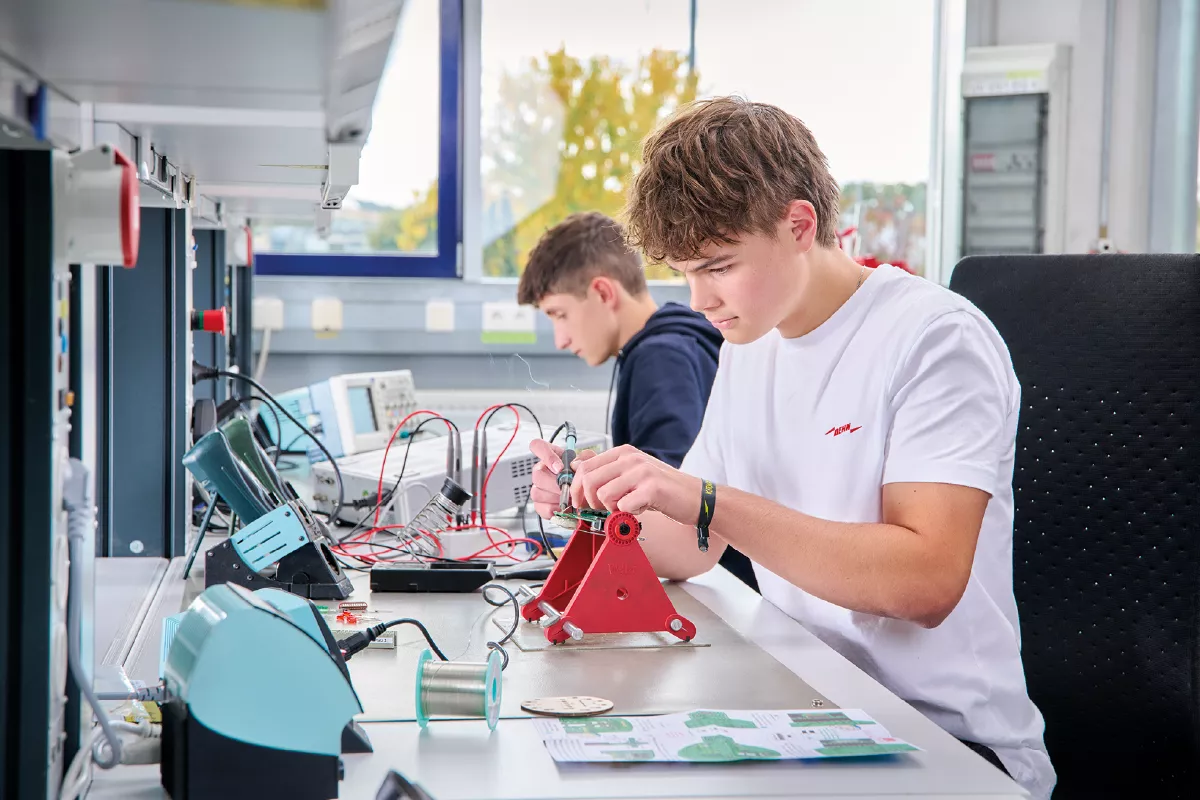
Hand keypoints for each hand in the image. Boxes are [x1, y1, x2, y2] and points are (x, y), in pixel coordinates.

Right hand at [528, 438, 596, 519]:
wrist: (590, 497)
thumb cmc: (587, 477)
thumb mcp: (591, 463)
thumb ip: (585, 458)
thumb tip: (574, 465)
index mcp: (552, 456)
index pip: (538, 446)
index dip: (546, 456)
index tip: (560, 468)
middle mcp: (542, 471)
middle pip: (537, 474)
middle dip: (555, 484)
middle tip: (569, 490)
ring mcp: (539, 488)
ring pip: (537, 492)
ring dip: (556, 498)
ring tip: (570, 499)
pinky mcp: (540, 505)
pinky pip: (540, 508)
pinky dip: (554, 510)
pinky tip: (565, 508)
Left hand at [569, 444, 701, 522]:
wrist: (695, 497)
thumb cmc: (661, 489)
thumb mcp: (632, 474)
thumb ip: (607, 471)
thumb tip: (574, 468)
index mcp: (623, 452)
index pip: (584, 466)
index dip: (575, 488)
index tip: (579, 504)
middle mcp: (630, 458)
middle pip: (588, 480)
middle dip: (588, 502)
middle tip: (600, 511)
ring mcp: (641, 471)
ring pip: (603, 495)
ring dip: (610, 509)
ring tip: (626, 508)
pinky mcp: (652, 488)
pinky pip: (623, 506)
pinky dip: (628, 515)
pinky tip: (641, 510)